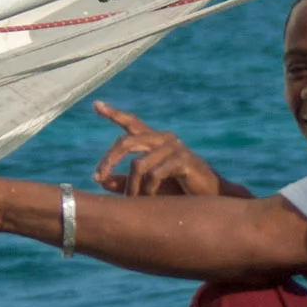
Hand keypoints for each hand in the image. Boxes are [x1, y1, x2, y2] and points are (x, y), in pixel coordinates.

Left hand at [90, 102, 221, 197]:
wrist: (210, 199)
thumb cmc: (179, 191)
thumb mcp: (147, 186)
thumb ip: (125, 182)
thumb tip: (100, 180)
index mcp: (154, 141)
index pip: (131, 123)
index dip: (114, 114)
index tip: (96, 105)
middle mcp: (163, 139)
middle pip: (126, 142)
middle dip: (108, 160)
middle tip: (97, 177)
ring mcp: (174, 148)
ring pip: (138, 164)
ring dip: (131, 187)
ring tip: (131, 202)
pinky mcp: (183, 160)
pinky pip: (154, 174)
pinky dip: (147, 190)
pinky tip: (149, 199)